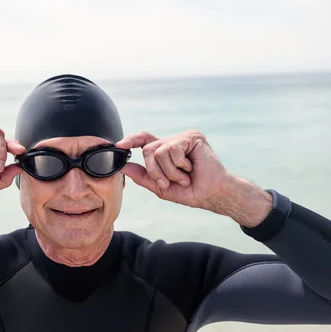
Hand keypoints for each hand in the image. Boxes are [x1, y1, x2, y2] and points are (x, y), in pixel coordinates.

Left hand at [115, 130, 233, 209]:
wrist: (212, 195)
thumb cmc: (191, 191)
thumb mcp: (161, 186)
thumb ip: (143, 176)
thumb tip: (123, 166)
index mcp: (166, 151)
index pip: (144, 140)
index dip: (130, 140)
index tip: (118, 146)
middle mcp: (173, 141)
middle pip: (148, 149)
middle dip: (154, 171)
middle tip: (169, 182)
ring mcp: (183, 138)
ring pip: (158, 151)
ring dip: (169, 171)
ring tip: (184, 176)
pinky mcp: (192, 137)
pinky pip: (171, 149)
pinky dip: (178, 165)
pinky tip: (190, 169)